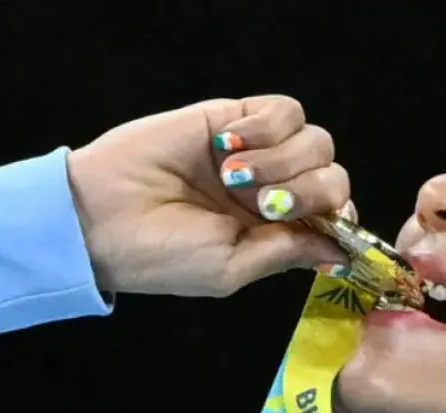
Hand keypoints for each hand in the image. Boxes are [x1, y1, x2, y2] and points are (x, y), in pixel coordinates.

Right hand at [67, 95, 351, 296]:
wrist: (104, 216)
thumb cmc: (160, 255)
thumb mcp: (230, 268)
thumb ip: (287, 253)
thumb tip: (341, 252)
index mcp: (277, 233)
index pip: (336, 216)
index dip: (339, 219)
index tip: (321, 227)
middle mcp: (275, 192)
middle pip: (333, 177)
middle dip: (309, 193)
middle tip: (264, 205)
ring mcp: (259, 154)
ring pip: (317, 142)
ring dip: (284, 161)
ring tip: (233, 177)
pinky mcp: (236, 117)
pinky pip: (286, 110)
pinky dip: (269, 128)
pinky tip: (229, 147)